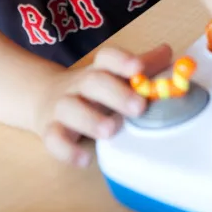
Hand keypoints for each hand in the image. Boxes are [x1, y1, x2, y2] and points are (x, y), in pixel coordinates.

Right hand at [37, 43, 171, 165]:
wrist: (41, 97)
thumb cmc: (91, 90)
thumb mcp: (114, 76)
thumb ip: (144, 66)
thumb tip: (170, 53)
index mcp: (98, 70)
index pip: (107, 57)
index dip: (122, 60)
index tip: (139, 68)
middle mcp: (78, 85)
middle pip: (92, 82)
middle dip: (115, 93)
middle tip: (138, 107)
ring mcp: (61, 107)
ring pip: (69, 108)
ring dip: (90, 118)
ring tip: (110, 131)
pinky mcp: (49, 130)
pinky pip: (53, 139)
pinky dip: (67, 150)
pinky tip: (84, 159)